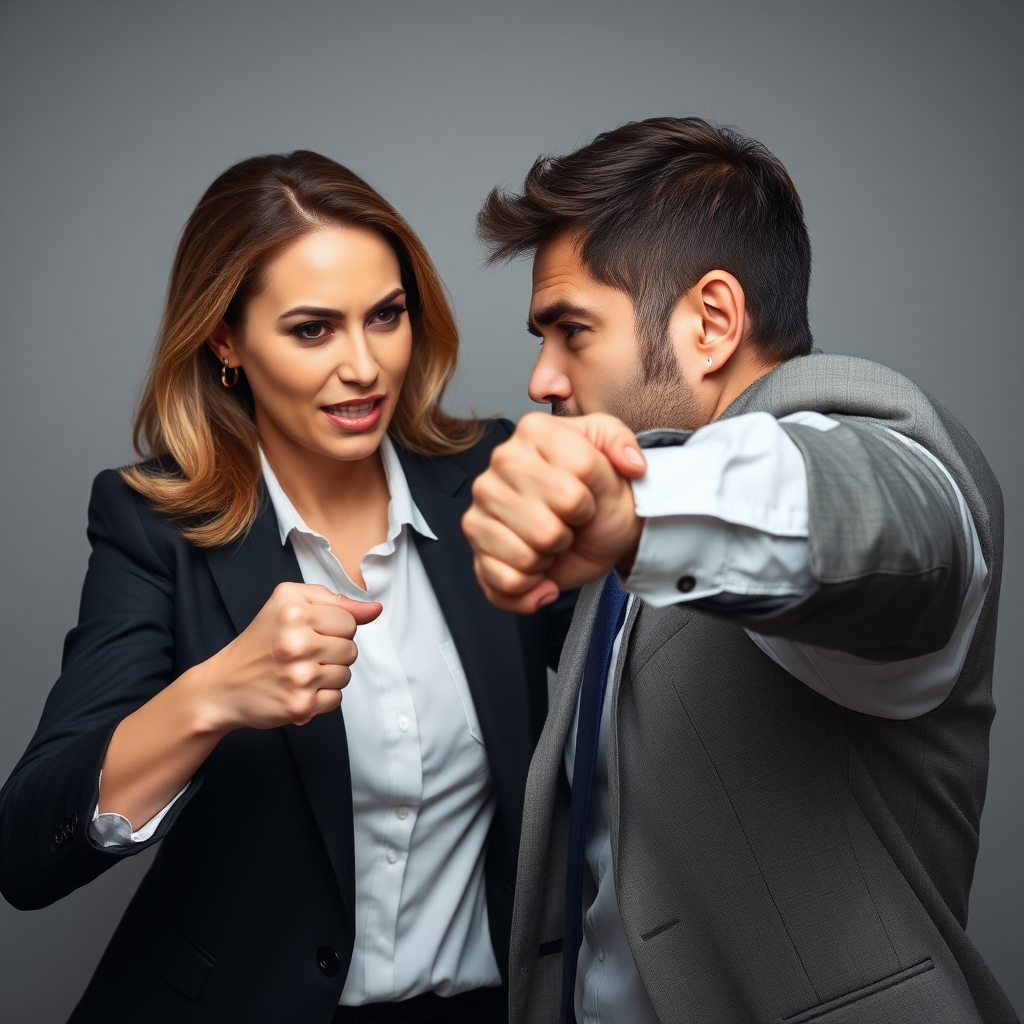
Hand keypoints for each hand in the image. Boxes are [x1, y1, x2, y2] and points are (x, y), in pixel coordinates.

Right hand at [192, 583, 381, 731]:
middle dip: (332, 652)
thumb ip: (333, 601)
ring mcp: (299, 675)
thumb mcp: (288, 603)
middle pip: (351, 648)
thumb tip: (373, 609)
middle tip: (303, 654)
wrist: (223, 686)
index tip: (311, 632)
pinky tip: (298, 689)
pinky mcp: (301, 704)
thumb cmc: (259, 643)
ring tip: (300, 671)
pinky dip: (321, 697)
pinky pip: (336, 698)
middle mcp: (296, 642)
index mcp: (293, 611)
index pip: (348, 620)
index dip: (333, 627)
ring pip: (346, 674)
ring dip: (328, 675)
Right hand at [462, 413, 646, 612]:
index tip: (588, 495)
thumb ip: (624, 444)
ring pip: (527, 554)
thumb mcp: (622, 460)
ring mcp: (482, 502)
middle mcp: (501, 462)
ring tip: (551, 539)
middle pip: (548, 523)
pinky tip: (537, 569)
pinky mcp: (475, 540)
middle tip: (568, 521)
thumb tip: (631, 464)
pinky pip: (507, 580)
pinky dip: (532, 586)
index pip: (577, 473)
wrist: (596, 528)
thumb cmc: (603, 495)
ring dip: (549, 557)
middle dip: (568, 531)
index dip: (590, 498)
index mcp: (535, 432)